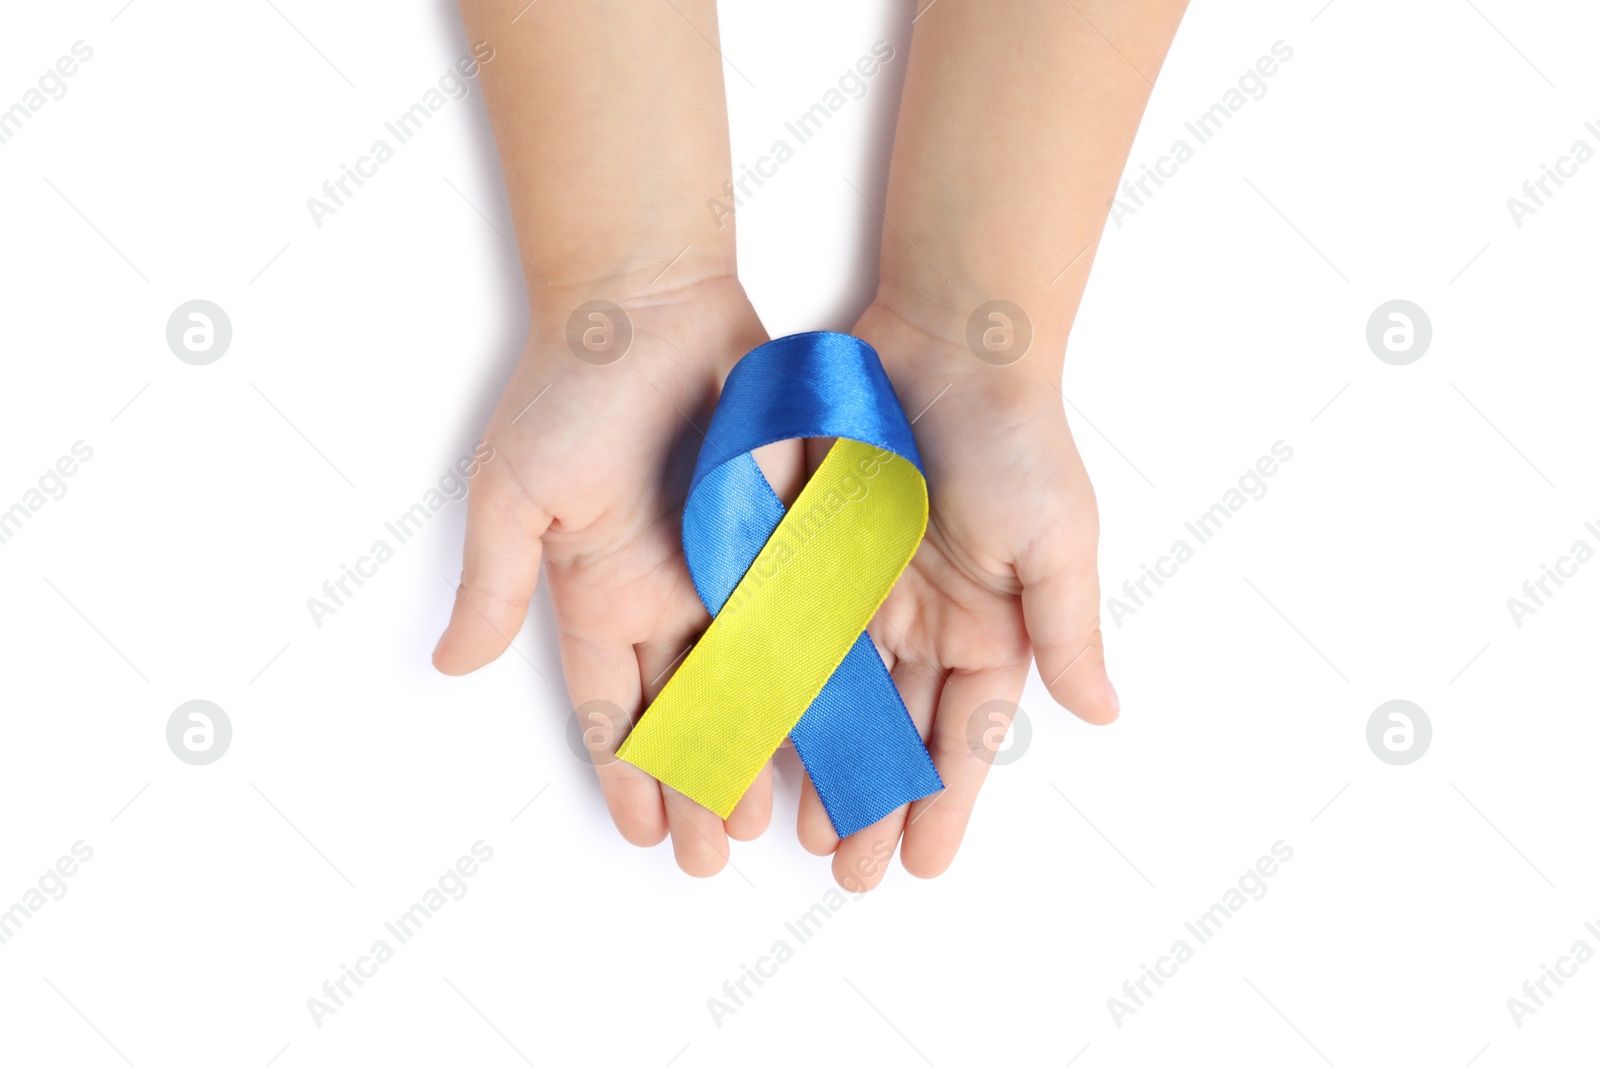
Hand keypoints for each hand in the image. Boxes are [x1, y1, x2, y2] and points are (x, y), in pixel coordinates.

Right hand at [433, 273, 794, 874]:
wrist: (649, 300)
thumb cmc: (571, 389)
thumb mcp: (516, 492)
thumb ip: (494, 584)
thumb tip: (449, 667)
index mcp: (601, 593)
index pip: (612, 708)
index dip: (628, 773)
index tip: (645, 836)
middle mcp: (667, 593)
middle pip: (689, 710)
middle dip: (700, 781)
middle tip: (719, 854)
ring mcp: (730, 563)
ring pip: (754, 679)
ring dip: (762, 748)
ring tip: (781, 816)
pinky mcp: (784, 529)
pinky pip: (807, 612)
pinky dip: (820, 669)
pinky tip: (836, 724)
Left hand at [795, 299, 1119, 887]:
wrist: (949, 342)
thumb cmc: (1015, 438)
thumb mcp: (1056, 540)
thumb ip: (1068, 632)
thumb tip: (1104, 715)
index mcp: (989, 627)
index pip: (964, 736)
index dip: (945, 803)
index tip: (925, 867)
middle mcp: (925, 620)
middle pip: (894, 731)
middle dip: (874, 802)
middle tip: (848, 869)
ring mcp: (863, 590)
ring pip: (837, 699)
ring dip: (822, 765)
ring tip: (800, 830)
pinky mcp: (811, 554)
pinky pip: (789, 635)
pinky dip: (776, 691)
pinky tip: (760, 741)